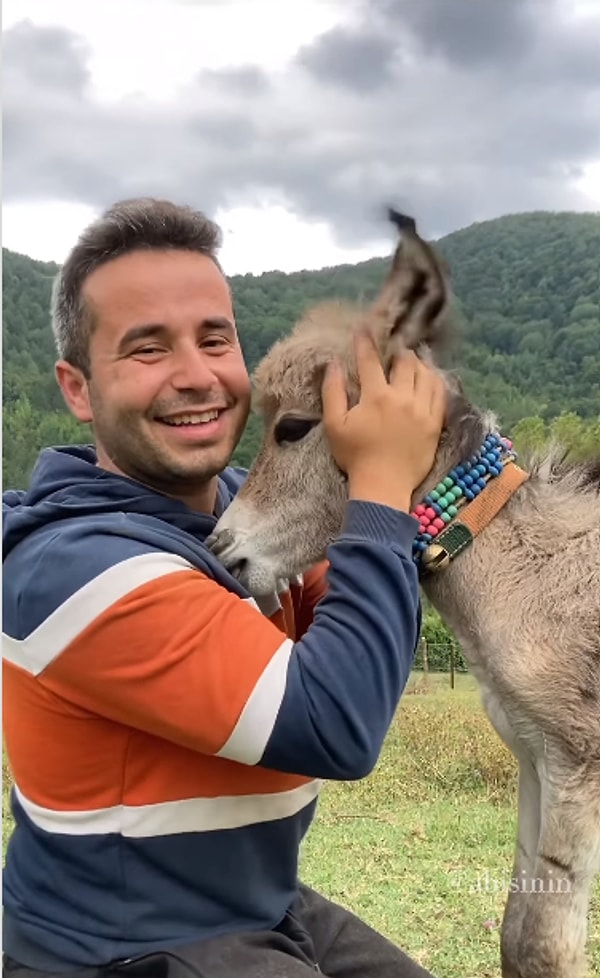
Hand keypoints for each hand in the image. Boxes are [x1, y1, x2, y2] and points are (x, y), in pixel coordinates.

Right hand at [321, 330, 445, 511]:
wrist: (383, 486)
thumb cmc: (355, 457)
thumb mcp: (335, 425)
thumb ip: (333, 392)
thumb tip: (333, 364)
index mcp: (376, 396)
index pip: (370, 360)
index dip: (366, 342)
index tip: (364, 330)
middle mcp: (402, 398)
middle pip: (405, 362)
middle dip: (398, 352)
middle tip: (393, 353)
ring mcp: (422, 410)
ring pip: (426, 374)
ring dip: (418, 363)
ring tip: (412, 362)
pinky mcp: (435, 423)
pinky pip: (440, 393)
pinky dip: (435, 380)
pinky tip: (430, 379)